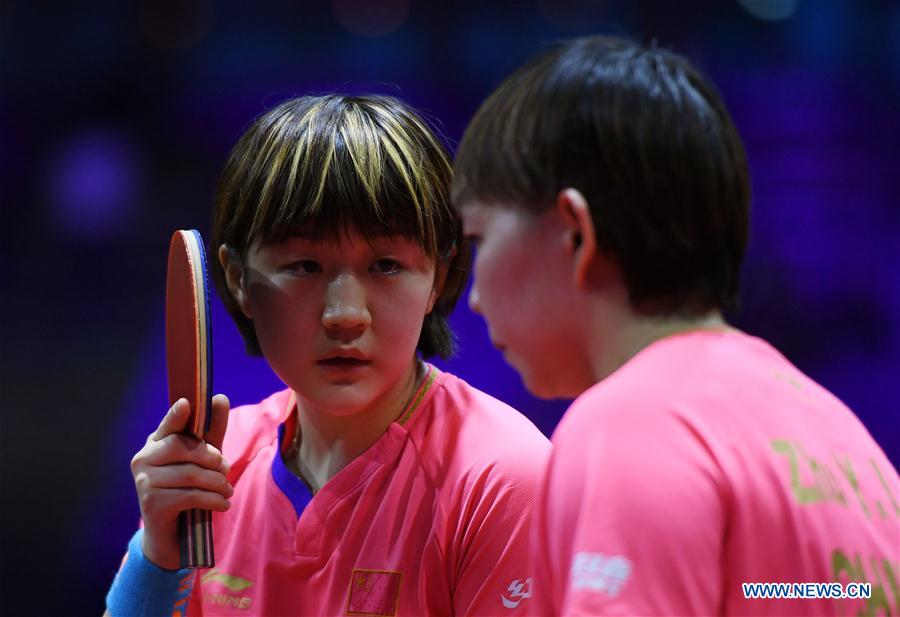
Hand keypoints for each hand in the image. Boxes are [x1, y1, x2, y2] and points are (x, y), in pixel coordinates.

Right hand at [131, 394, 230, 569]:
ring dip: (217, 483)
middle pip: (183, 448)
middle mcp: (143, 459)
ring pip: (190, 474)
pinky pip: (190, 496)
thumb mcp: (203, 459)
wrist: (171, 535)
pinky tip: (223, 504)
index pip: (168, 425)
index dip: (177, 415)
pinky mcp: (151, 504)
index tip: (188, 404)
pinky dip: (213, 499)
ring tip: (227, 490)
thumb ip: (212, 431)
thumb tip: (220, 398)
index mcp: (154, 443)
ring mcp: (144, 482)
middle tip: (226, 469)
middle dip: (212, 457)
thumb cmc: (187, 489)